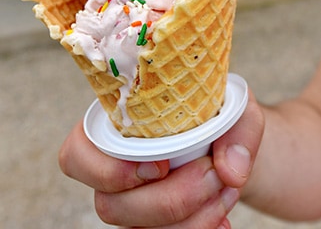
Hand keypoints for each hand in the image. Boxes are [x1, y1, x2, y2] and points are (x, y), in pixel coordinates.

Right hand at [59, 89, 264, 227]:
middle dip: (169, 199)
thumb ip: (238, 130)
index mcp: (115, 128)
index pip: (76, 154)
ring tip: (227, 190)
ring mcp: (132, 204)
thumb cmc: (220, 117)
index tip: (159, 166)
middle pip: (110, 205)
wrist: (234, 144)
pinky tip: (222, 218)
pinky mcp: (154, 226)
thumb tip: (231, 171)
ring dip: (189, 221)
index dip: (103, 169)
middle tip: (214, 174)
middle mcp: (114, 170)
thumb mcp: (236, 108)